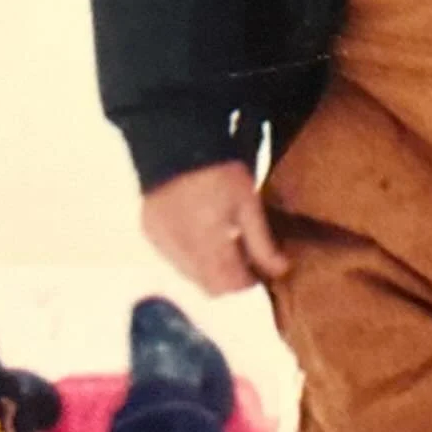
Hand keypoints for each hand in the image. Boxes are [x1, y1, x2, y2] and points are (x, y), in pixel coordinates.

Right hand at [141, 162, 288, 294]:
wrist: (177, 144)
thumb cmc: (220, 171)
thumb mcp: (248, 203)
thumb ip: (262, 242)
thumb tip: (281, 270)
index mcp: (207, 242)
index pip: (229, 284)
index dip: (247, 282)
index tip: (260, 270)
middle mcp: (180, 249)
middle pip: (208, 286)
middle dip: (229, 278)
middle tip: (244, 258)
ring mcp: (161, 243)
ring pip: (190, 276)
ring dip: (209, 269)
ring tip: (224, 243)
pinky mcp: (150, 234)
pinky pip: (173, 258)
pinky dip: (190, 255)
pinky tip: (201, 233)